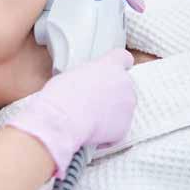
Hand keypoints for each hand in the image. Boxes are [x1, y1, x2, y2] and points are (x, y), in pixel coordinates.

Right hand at [6, 48, 136, 176]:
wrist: (63, 120)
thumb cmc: (62, 95)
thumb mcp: (73, 74)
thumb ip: (89, 76)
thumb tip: (88, 85)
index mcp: (110, 65)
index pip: (124, 58)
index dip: (118, 66)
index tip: (112, 73)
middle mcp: (124, 83)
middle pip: (124, 85)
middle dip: (111, 93)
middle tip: (92, 99)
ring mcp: (127, 106)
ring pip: (123, 108)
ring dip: (111, 112)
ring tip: (89, 117)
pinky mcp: (124, 127)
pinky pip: (118, 128)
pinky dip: (107, 131)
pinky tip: (91, 130)